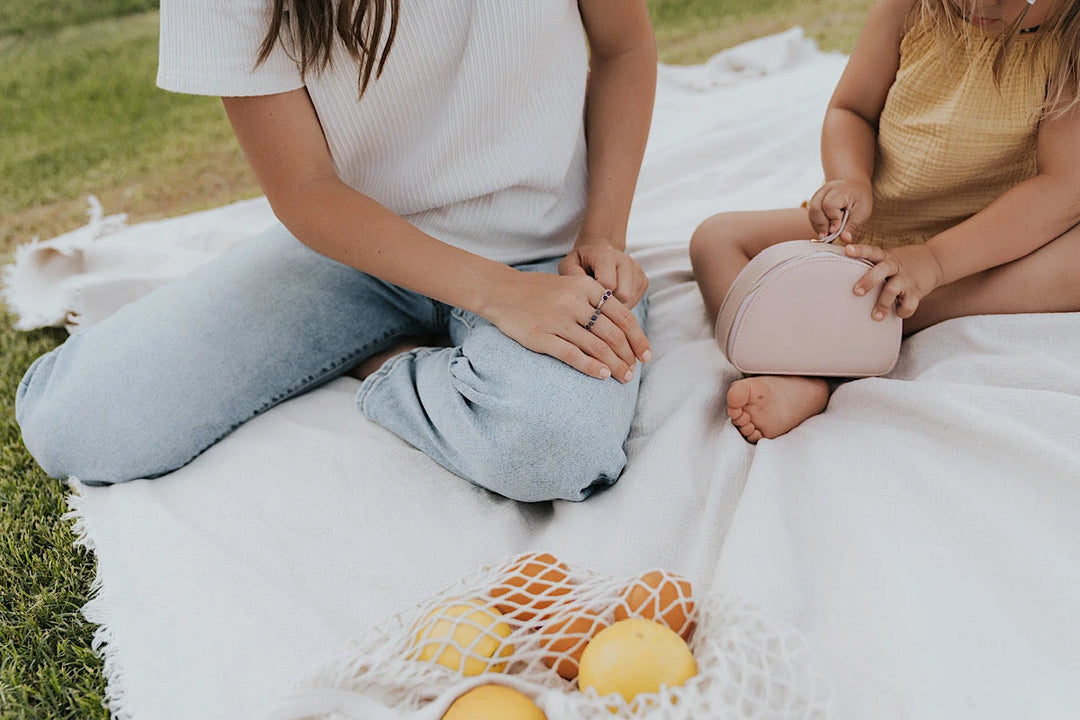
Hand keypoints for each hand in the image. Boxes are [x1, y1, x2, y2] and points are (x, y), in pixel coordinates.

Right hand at [486, 270, 650, 382]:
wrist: (501, 291)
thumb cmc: (540, 291)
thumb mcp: (571, 285)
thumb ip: (595, 302)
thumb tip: (622, 330)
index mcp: (586, 287)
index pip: (622, 316)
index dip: (637, 338)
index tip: (646, 355)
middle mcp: (574, 302)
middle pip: (612, 334)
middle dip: (627, 356)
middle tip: (634, 371)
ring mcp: (557, 319)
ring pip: (596, 346)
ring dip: (614, 365)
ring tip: (624, 377)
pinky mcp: (541, 336)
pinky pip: (572, 354)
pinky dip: (591, 366)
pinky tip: (603, 375)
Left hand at [557, 239, 648, 308]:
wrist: (598, 252)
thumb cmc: (581, 262)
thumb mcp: (568, 265)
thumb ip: (571, 276)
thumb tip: (583, 292)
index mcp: (606, 254)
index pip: (608, 284)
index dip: (597, 297)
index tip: (588, 297)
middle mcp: (625, 259)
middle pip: (623, 295)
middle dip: (609, 303)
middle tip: (596, 300)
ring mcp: (637, 269)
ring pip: (631, 300)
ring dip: (616, 304)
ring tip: (603, 298)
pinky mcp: (644, 280)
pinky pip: (636, 300)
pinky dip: (624, 303)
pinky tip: (613, 296)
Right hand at [807, 178, 872, 242]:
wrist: (854, 185)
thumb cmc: (860, 198)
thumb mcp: (862, 211)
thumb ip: (852, 225)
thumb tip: (845, 239)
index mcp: (840, 190)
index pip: (830, 205)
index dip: (832, 219)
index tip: (835, 231)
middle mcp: (826, 190)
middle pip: (816, 208)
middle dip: (820, 225)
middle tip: (826, 237)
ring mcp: (818, 195)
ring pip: (811, 212)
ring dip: (817, 226)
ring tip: (825, 235)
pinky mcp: (814, 201)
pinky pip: (811, 214)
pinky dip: (816, 224)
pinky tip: (823, 230)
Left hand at [845, 243, 944, 319]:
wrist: (935, 261)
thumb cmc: (901, 262)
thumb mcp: (887, 255)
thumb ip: (869, 260)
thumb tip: (839, 258)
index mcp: (885, 256)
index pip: (871, 251)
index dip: (859, 250)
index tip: (847, 250)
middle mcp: (895, 266)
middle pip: (882, 270)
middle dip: (869, 281)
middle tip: (857, 292)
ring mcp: (907, 279)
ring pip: (894, 290)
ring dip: (883, 304)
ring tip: (875, 316)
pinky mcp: (917, 291)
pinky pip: (910, 304)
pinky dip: (903, 311)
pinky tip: (898, 314)